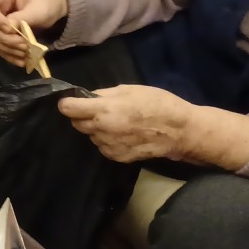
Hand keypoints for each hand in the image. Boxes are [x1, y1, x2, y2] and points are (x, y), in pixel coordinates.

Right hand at [0, 0, 67, 67]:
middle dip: (5, 38)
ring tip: (26, 53)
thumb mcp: (39, 8)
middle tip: (24, 45)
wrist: (45, 8)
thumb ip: (25, 17)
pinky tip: (22, 60)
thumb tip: (11, 28)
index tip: (11, 30)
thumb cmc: (43, 4)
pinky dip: (8, 55)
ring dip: (7, 48)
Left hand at [57, 85, 195, 162]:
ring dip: (97, 129)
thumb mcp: (130, 90)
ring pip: (91, 136)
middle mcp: (102, 130)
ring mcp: (109, 147)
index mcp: (104, 110)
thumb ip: (105, 94)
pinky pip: (103, 147)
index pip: (69, 109)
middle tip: (100, 110)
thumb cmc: (157, 104)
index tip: (72, 101)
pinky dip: (108, 140)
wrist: (179, 131)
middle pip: (77, 124)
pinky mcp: (118, 158)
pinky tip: (123, 134)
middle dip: (83, 116)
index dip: (68, 103)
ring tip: (117, 122)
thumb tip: (89, 97)